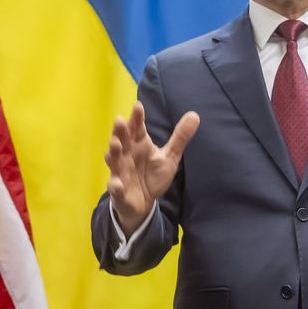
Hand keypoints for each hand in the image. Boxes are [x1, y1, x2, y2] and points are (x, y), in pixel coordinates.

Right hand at [105, 102, 199, 235]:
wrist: (144, 202)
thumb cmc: (153, 175)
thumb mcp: (169, 156)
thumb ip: (180, 137)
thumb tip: (195, 115)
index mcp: (139, 145)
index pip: (137, 128)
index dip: (137, 118)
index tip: (138, 106)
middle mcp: (127, 155)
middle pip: (121, 140)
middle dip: (120, 131)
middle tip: (120, 120)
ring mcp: (120, 172)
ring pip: (114, 161)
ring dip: (112, 152)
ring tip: (114, 144)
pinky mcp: (119, 191)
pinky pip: (115, 188)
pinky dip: (115, 186)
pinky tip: (117, 184)